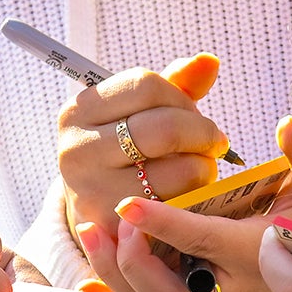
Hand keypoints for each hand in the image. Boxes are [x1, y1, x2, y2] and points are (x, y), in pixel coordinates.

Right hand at [55, 54, 229, 291]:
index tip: (194, 112)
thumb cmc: (126, 149)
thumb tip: (210, 62)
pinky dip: (195, 197)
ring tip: (200, 168)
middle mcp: (75, 151)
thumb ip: (175, 85)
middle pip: (164, 129)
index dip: (182, 97)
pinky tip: (190, 193)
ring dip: (203, 169)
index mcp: (78, 111)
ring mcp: (92, 193)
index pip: (146, 85)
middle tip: (215, 142)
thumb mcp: (139, 112)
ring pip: (178, 171)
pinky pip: (179, 208)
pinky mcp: (117, 229)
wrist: (99, 208)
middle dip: (202, 133)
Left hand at [99, 116, 291, 291]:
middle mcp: (231, 288)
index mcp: (259, 254)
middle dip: (135, 262)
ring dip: (117, 274)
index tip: (130, 203)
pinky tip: (86, 285)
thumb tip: (290, 125)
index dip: (166, 224)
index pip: (205, 243)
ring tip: (90, 231)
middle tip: (117, 221)